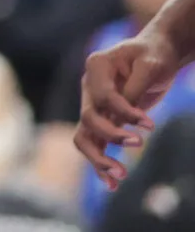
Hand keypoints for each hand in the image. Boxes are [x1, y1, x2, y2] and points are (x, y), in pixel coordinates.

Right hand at [78, 29, 179, 185]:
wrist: (155, 53)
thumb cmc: (153, 54)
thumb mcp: (150, 64)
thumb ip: (135, 86)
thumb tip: (126, 112)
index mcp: (95, 66)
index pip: (103, 97)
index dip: (125, 113)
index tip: (149, 126)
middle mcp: (88, 87)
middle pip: (88, 118)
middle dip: (110, 136)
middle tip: (138, 144)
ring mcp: (92, 104)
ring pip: (84, 136)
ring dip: (99, 158)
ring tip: (120, 176)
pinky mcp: (102, 119)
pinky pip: (94, 144)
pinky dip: (99, 164)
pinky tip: (111, 184)